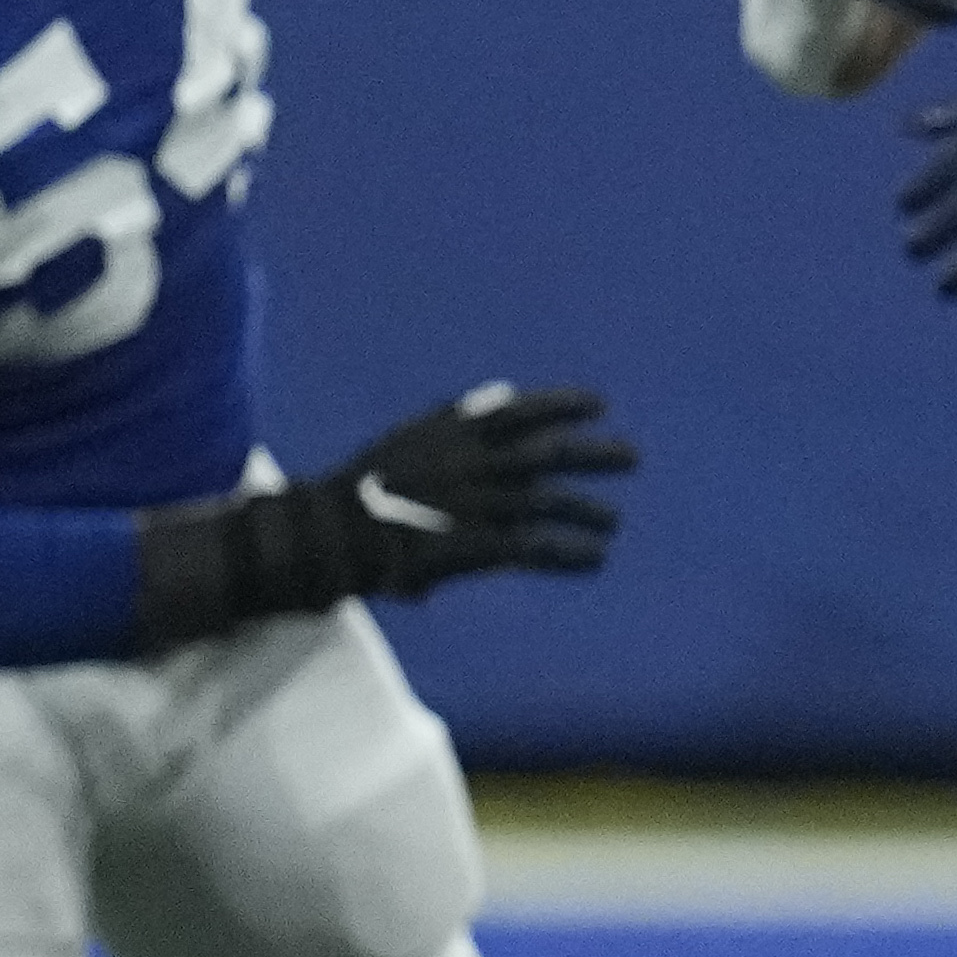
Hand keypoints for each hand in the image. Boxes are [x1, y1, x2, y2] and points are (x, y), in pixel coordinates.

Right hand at [138, 383, 634, 648]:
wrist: (325, 535)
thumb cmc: (361, 491)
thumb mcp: (408, 439)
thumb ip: (456, 420)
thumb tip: (499, 396)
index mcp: (450, 434)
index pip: (519, 410)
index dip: (562, 404)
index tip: (600, 404)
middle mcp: (469, 463)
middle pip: (548, 453)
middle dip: (593, 454)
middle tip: (631, 458)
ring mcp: (473, 503)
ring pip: (549, 502)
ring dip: (587, 511)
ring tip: (612, 522)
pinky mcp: (473, 544)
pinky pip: (535, 548)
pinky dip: (570, 553)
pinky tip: (594, 560)